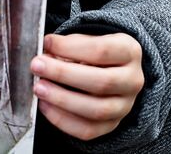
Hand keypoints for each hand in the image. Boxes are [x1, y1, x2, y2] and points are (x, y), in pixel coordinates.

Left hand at [30, 32, 144, 141]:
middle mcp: (133, 80)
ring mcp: (124, 106)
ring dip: (62, 99)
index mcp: (130, 52)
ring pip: (96, 110)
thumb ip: (70, 45)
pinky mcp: (112, 125)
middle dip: (63, 74)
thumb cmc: (97, 54)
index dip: (71, 48)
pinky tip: (46, 106)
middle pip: (101, 82)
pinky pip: (88, 130)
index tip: (47, 43)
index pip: (102, 50)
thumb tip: (46, 52)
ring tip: (40, 87)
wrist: (114, 73)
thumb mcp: (91, 40)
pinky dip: (62, 120)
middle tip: (37, 66)